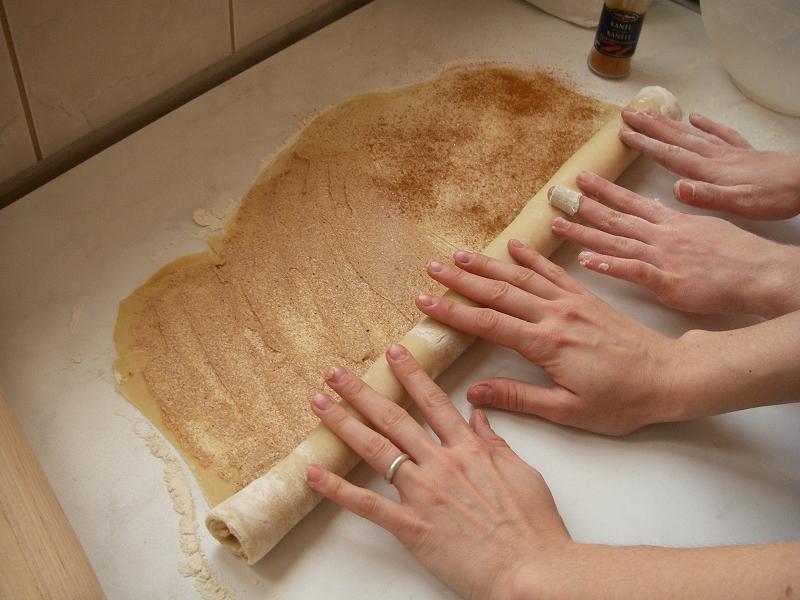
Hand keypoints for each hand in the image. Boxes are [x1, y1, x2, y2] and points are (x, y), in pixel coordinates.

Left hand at [306, 346, 570, 599]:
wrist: (531, 571)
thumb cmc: (533, 527)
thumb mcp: (523, 473)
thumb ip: (496, 443)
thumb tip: (478, 416)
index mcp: (470, 449)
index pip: (433, 401)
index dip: (411, 374)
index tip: (394, 352)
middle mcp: (441, 464)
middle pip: (394, 418)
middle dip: (363, 391)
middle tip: (337, 372)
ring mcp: (423, 493)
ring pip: (376, 449)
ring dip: (344, 423)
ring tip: (320, 403)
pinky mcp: (411, 526)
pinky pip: (366, 504)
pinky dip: (336, 488)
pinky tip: (313, 472)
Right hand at [418, 241, 680, 434]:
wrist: (670, 376)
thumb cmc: (622, 401)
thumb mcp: (569, 411)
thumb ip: (519, 398)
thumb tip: (473, 392)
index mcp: (547, 344)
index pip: (489, 323)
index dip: (454, 312)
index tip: (425, 301)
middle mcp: (555, 315)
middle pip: (499, 291)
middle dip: (462, 280)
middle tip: (432, 267)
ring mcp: (572, 301)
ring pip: (522, 277)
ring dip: (488, 264)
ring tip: (459, 254)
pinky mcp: (587, 297)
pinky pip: (553, 271)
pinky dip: (531, 257)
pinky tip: (513, 244)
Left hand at [551, 171, 799, 317]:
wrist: (758, 272)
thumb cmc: (736, 255)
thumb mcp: (704, 228)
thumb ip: (678, 220)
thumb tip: (661, 207)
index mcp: (670, 223)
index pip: (630, 202)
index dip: (604, 190)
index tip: (582, 178)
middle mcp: (660, 235)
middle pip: (614, 217)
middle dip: (583, 204)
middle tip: (555, 193)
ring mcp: (660, 256)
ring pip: (614, 241)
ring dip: (583, 233)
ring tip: (557, 225)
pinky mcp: (665, 279)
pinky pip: (630, 270)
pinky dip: (607, 265)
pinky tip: (585, 262)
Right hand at [619, 108, 799, 218]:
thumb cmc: (774, 197)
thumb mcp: (739, 205)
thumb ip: (706, 196)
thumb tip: (675, 188)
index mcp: (709, 171)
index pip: (670, 155)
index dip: (645, 145)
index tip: (624, 134)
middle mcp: (715, 157)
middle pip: (676, 138)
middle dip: (649, 127)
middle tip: (627, 114)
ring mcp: (729, 152)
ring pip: (692, 133)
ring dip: (668, 123)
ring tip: (650, 113)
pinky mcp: (744, 152)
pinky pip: (721, 134)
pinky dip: (706, 124)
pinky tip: (696, 117)